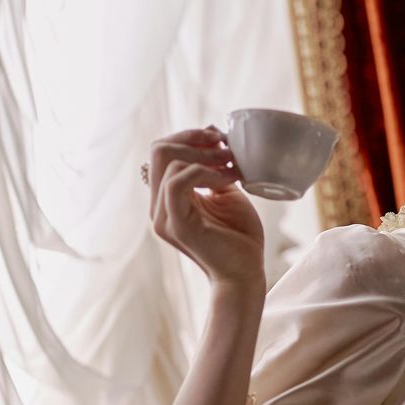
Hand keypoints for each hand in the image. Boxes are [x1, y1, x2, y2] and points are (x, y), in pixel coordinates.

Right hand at [147, 126, 263, 285]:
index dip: (190, 136)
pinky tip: (228, 179)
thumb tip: (209, 130)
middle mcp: (158, 206)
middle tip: (226, 146)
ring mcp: (164, 216)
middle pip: (159, 149)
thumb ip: (214, 168)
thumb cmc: (239, 237)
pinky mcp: (177, 225)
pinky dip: (205, 173)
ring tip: (233, 164)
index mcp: (167, 196)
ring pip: (168, 162)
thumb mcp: (226, 192)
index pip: (162, 150)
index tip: (220, 138)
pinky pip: (177, 184)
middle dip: (194, 138)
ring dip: (205, 156)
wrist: (246, 274)